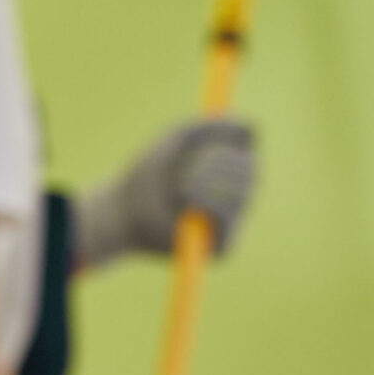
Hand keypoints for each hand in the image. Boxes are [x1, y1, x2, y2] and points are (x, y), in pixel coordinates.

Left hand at [74, 118, 258, 267]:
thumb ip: (212, 127)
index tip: (205, 145)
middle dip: (215, 163)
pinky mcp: (223, 247)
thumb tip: (252, 127)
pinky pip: (227, 215)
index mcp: (229, 180)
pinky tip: (182, 205)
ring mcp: (231, 226)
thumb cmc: (146, 176)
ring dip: (203, 180)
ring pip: (240, 192)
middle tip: (184, 168)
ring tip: (176, 188)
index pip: (250, 160)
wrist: (121, 211)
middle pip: (251, 172)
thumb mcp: (177, 139)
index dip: (230, 148)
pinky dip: (204, 202)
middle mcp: (235, 204)